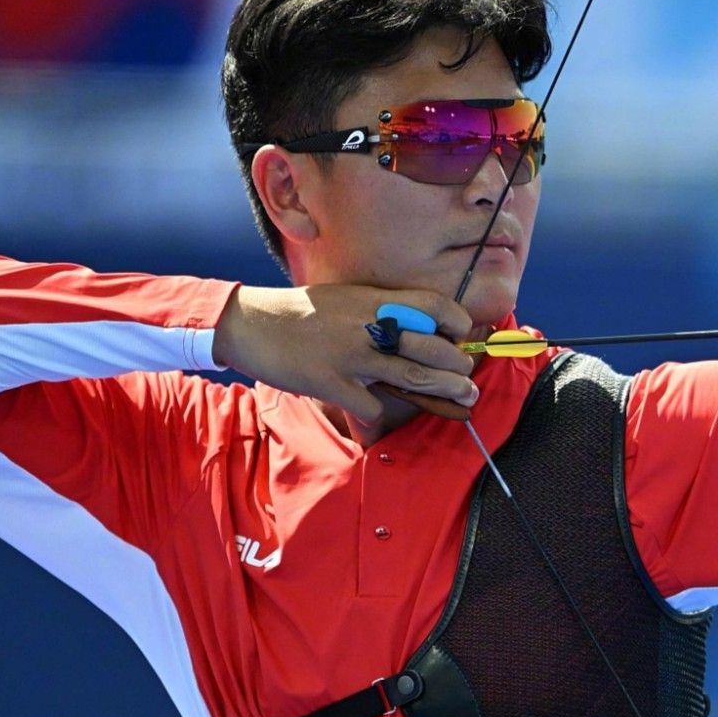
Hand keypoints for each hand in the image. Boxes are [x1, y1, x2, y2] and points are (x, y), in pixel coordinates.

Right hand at [212, 284, 478, 422]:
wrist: (249, 324)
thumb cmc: (301, 313)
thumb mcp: (345, 299)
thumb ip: (379, 311)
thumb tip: (417, 329)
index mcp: (372, 300)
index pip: (432, 305)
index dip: (456, 321)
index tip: (462, 335)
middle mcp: (367, 325)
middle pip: (431, 346)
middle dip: (458, 366)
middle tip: (468, 378)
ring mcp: (350, 355)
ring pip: (412, 375)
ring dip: (444, 389)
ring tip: (465, 397)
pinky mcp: (330, 382)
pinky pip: (369, 405)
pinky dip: (377, 416)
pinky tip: (375, 418)